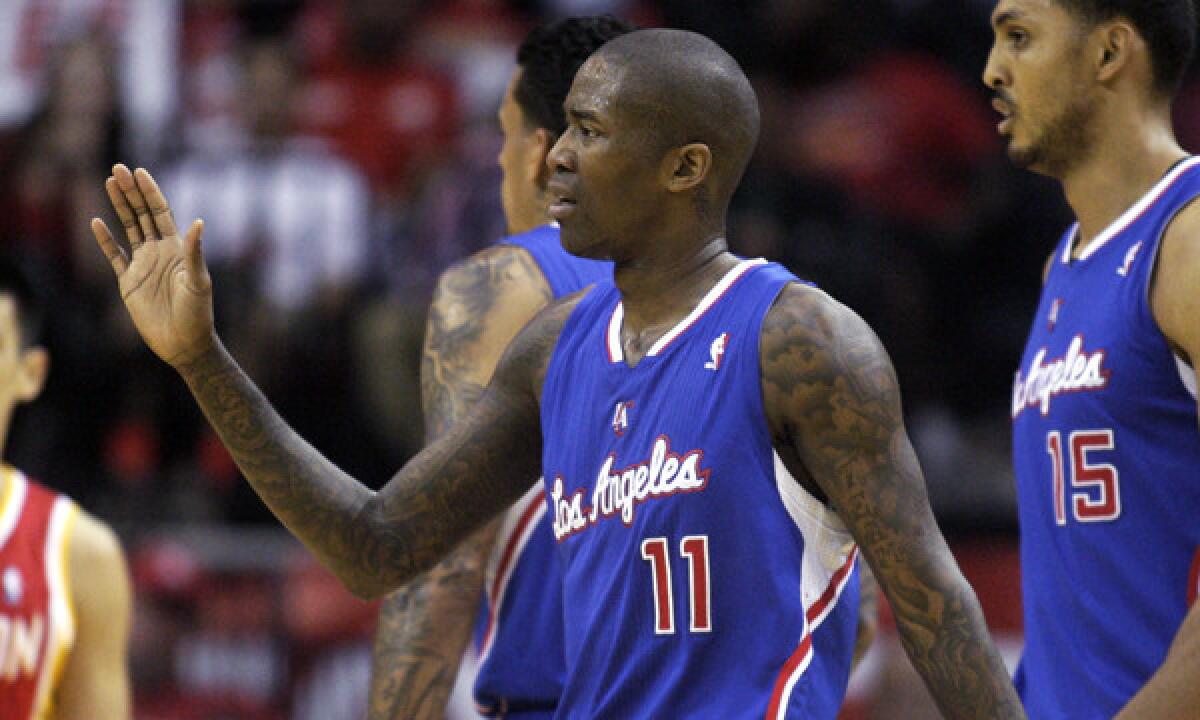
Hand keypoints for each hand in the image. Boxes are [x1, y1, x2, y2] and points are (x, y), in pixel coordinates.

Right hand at [92, 164, 215, 366]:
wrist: (184, 343)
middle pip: (142, 215)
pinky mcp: (128, 282)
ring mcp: (143, 265)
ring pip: (128, 228)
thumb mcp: (198, 281)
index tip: (141, 172)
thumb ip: (194, 252)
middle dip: (131, 192)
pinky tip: (95, 222)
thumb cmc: (198, 313)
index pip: (161, 213)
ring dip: (119, 206)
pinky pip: (113, 256)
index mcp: (178, 249)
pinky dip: (105, 240)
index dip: (151, 192)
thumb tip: (198, 222)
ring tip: (109, 182)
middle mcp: (159, 252)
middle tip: (118, 168)